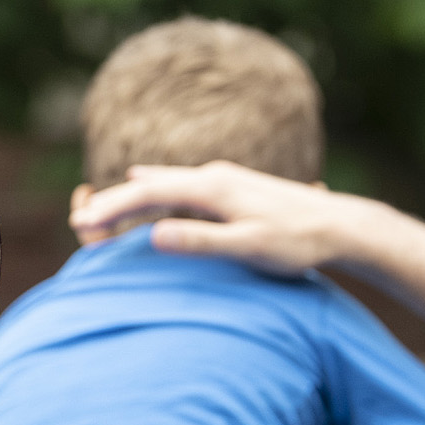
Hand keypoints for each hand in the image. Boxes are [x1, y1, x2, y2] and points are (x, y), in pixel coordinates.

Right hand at [70, 162, 369, 274]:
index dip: (111, 209)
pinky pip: (182, 182)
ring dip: (133, 193)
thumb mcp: (249, 247)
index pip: (148, 195)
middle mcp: (215, 176)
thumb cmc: (298, 243)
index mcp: (212, 189)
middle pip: (151, 184)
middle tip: (79, 219)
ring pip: (166, 180)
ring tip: (103, 201)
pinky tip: (154, 183)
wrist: (345, 226)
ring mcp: (226, 178)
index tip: (79, 224)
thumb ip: (201, 241)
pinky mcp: (236, 185)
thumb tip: (153, 234)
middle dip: (113, 201)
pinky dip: (156, 186)